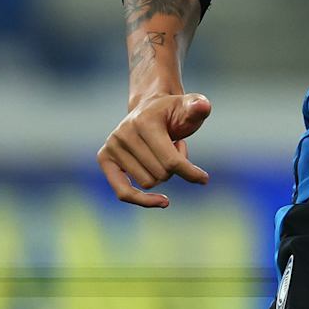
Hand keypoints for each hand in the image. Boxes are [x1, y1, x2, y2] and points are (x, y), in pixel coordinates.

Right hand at [96, 92, 211, 207]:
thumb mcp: (191, 106)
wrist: (150, 107)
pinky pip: (123, 192)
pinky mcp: (104, 158)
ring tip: (161, 151)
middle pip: (161, 174)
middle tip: (173, 145)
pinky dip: (142, 200)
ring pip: (148, 184)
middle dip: (175, 166)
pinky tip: (162, 202)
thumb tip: (202, 106)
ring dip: (162, 173)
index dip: (190, 173)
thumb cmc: (175, 112)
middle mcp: (123, 133)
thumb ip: (198, 106)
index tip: (204, 179)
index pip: (171, 161)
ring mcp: (112, 145)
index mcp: (144, 121)